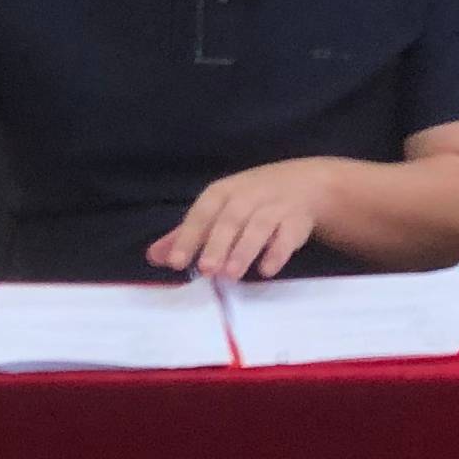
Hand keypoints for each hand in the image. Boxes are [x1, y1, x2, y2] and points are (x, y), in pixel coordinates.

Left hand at [150, 162, 326, 281]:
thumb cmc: (251, 201)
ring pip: (259, 227)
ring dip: (244, 250)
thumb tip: (154, 256)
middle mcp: (248, 195)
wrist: (304, 184)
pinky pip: (288, 235)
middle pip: (231, 219)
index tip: (175, 262)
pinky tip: (267, 270)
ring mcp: (275, 207)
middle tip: (205, 270)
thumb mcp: (218, 210)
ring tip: (231, 275)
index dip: (188, 236)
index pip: (202, 212)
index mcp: (223, 193)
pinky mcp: (297, 221)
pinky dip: (278, 252)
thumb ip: (188, 234)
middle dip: (217, 244)